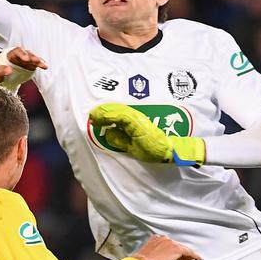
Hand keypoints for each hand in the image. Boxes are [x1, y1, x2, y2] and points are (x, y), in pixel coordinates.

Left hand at [0, 47, 48, 83]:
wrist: (2, 80)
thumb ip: (1, 71)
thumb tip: (9, 70)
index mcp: (10, 54)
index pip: (17, 51)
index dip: (22, 54)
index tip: (26, 59)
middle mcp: (19, 56)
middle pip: (27, 53)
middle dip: (32, 56)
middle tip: (37, 60)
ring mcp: (25, 60)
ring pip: (33, 58)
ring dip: (38, 60)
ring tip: (43, 64)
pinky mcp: (30, 66)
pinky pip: (36, 64)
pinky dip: (41, 65)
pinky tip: (45, 66)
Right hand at [89, 103, 205, 165]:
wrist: (168, 149)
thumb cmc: (153, 150)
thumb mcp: (134, 150)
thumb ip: (120, 140)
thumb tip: (108, 132)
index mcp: (136, 125)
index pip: (118, 115)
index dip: (105, 116)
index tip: (94, 119)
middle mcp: (137, 117)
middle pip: (118, 109)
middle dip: (103, 111)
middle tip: (91, 116)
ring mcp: (138, 116)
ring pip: (120, 109)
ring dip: (107, 111)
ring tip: (97, 115)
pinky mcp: (138, 118)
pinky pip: (124, 112)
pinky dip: (114, 113)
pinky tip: (108, 118)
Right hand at [132, 235, 203, 259]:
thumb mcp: (148, 254)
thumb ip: (156, 253)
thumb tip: (160, 259)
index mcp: (157, 238)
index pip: (171, 245)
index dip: (176, 254)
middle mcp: (165, 239)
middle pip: (178, 247)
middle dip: (183, 257)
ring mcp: (171, 243)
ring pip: (184, 250)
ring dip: (188, 259)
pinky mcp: (177, 249)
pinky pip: (189, 252)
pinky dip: (195, 256)